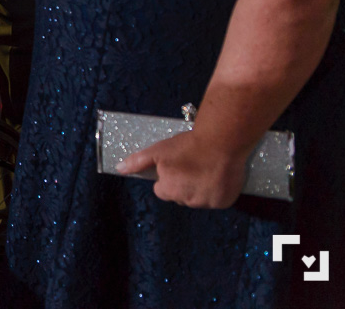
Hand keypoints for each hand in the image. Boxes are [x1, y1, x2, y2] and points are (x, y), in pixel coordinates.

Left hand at [117, 130, 247, 208]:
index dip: (167, 179)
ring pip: (198, 199)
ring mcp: (207, 203)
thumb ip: (137, 162)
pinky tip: (217, 176)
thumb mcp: (158, 150)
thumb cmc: (187, 145)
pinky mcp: (225, 202)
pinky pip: (217, 200)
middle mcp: (188, 201)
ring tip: (204, 169)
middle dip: (183, 185)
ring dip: (200, 189)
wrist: (221, 142)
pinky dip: (217, 191)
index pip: (162, 191)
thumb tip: (120, 169)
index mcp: (169, 191)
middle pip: (180, 196)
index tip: (175, 167)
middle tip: (191, 166)